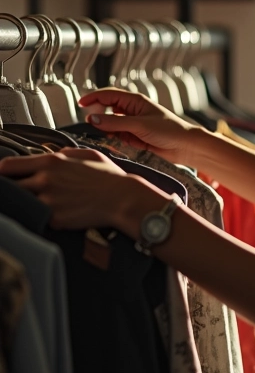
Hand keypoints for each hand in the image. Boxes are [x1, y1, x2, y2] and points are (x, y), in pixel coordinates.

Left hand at [0, 148, 139, 230]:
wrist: (124, 199)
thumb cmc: (111, 177)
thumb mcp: (89, 155)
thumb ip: (65, 153)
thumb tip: (53, 154)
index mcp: (51, 162)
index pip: (7, 166)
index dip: (3, 173)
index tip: (6, 177)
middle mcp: (45, 180)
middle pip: (10, 187)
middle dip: (15, 190)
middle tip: (27, 193)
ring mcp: (48, 201)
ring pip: (23, 204)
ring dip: (29, 204)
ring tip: (44, 204)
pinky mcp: (55, 219)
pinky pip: (42, 218)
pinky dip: (47, 218)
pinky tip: (60, 214)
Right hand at [79, 88, 200, 165]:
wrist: (185, 147)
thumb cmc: (169, 130)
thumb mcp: (140, 125)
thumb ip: (115, 123)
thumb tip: (92, 120)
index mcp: (135, 101)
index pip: (109, 95)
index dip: (93, 98)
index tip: (81, 105)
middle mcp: (132, 111)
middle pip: (107, 110)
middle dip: (98, 116)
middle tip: (91, 125)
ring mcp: (133, 125)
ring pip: (111, 125)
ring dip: (107, 130)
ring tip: (105, 136)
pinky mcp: (135, 137)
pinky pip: (118, 137)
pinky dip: (115, 139)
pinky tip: (116, 143)